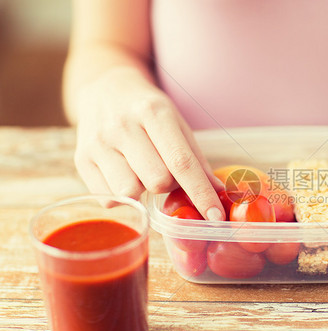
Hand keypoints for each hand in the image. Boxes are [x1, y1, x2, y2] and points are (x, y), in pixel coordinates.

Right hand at [73, 66, 224, 219]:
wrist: (103, 88)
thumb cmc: (148, 111)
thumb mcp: (177, 123)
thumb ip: (196, 160)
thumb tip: (218, 194)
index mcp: (153, 112)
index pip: (181, 162)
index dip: (201, 193)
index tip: (215, 216)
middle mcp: (122, 126)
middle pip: (157, 181)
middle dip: (168, 185)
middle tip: (164, 172)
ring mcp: (98, 143)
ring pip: (131, 192)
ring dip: (143, 191)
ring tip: (141, 172)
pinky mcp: (80, 159)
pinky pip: (109, 199)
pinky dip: (122, 197)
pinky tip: (123, 175)